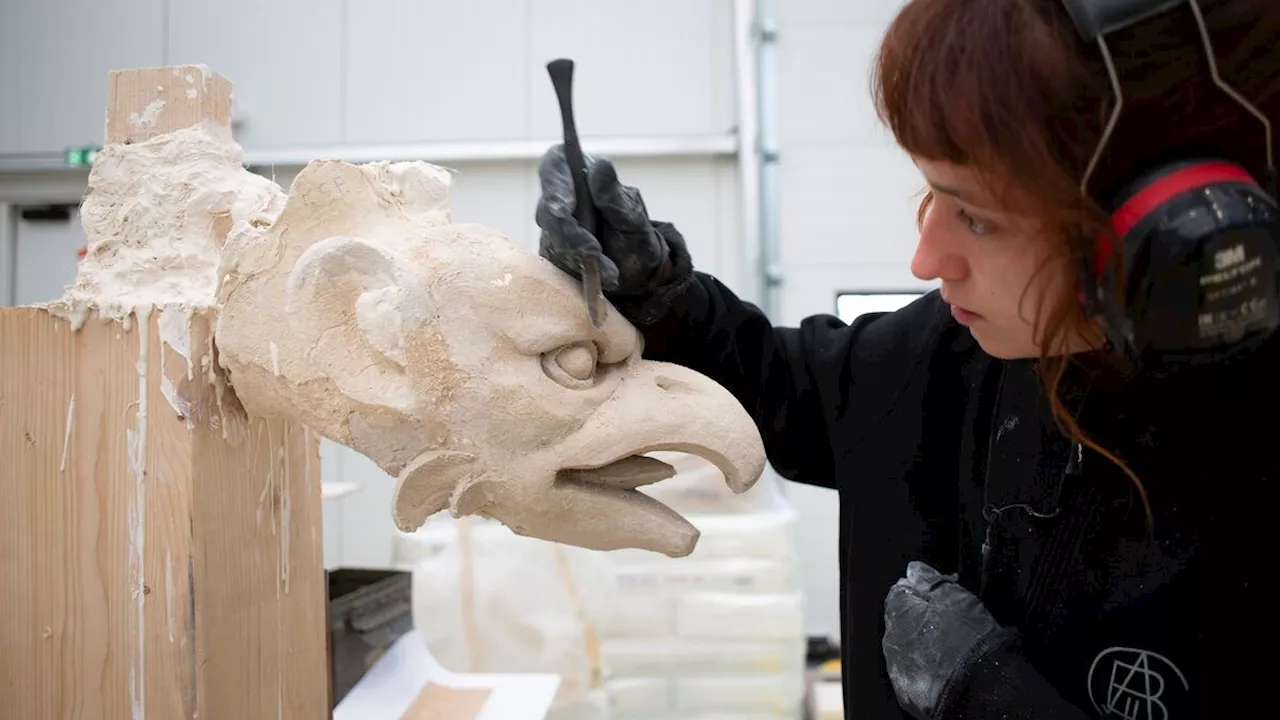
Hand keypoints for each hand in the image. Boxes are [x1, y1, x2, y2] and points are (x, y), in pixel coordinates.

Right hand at [535, 145, 687, 300]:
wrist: (636, 270)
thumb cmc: (633, 234)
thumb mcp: (631, 214)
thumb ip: (613, 194)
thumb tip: (601, 165)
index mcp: (575, 174)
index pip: (553, 167)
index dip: (555, 187)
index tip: (565, 208)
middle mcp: (558, 199)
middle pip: (548, 211)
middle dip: (570, 235)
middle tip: (594, 253)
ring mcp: (551, 228)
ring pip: (552, 241)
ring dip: (579, 258)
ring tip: (611, 272)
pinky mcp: (552, 254)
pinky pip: (557, 263)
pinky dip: (579, 273)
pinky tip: (602, 278)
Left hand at [882, 561, 1006, 719]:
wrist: (979, 690)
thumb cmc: (969, 638)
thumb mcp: (954, 597)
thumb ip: (929, 579)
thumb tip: (914, 569)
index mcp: (898, 611)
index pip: (900, 591)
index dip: (921, 591)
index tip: (940, 596)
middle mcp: (890, 638)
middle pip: (901, 619)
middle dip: (920, 617)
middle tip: (949, 621)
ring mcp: (896, 666)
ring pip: (906, 646)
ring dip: (921, 642)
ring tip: (949, 647)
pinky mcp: (907, 691)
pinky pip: (912, 671)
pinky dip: (924, 667)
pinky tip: (944, 667)